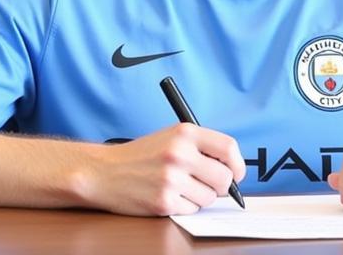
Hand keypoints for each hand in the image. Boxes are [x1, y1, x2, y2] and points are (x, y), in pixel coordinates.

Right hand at [83, 123, 244, 215]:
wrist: (105, 172)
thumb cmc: (141, 155)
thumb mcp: (171, 137)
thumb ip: (200, 146)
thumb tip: (231, 167)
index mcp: (184, 132)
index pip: (228, 148)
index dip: (237, 164)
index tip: (236, 173)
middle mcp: (179, 153)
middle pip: (224, 178)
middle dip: (221, 186)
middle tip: (208, 184)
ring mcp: (171, 178)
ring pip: (209, 197)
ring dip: (200, 197)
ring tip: (181, 187)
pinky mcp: (163, 202)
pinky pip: (192, 210)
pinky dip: (185, 207)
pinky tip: (169, 196)